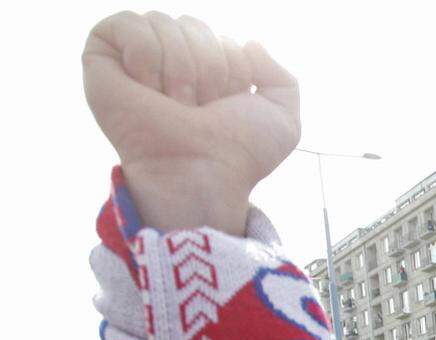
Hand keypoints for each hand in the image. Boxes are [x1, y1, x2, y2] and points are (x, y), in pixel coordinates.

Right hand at [82, 12, 299, 231]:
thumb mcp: (283, 120)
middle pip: (193, 24)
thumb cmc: (240, 153)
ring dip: (180, 68)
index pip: (222, 37)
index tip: (225, 107)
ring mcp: (134, 62)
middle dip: (207, 67)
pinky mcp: (101, 60)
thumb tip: (247, 42)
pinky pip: (128, 22)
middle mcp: (170, 65)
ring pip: (164, 22)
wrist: (203, 171)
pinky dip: (146, 53)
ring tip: (173, 105)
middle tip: (197, 108)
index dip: (233, 69)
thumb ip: (282, 78)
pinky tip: (146, 86)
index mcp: (206, 74)